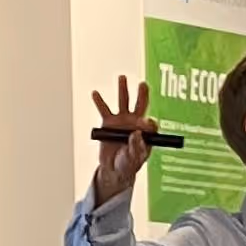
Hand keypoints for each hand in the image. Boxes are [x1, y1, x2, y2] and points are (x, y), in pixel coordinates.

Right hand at [90, 75, 155, 205]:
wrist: (113, 168)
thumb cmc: (128, 164)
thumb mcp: (134, 158)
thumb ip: (136, 147)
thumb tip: (137, 133)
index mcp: (146, 131)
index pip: (149, 123)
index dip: (148, 122)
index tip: (144, 123)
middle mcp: (135, 122)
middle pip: (140, 105)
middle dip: (142, 94)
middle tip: (143, 84)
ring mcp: (121, 121)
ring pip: (123, 102)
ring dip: (123, 90)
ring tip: (122, 78)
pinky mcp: (108, 123)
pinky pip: (103, 110)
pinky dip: (99, 101)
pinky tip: (95, 93)